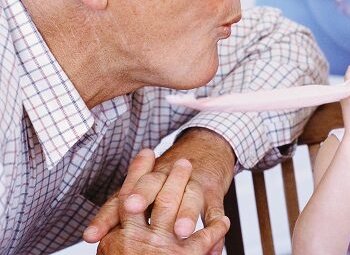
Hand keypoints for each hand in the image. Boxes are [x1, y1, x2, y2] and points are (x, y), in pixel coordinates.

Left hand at [84, 128, 235, 254]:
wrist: (207, 147)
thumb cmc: (170, 175)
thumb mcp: (147, 187)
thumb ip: (123, 215)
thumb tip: (96, 242)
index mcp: (146, 182)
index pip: (120, 198)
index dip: (106, 217)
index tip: (91, 235)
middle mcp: (167, 179)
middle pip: (153, 185)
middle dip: (143, 197)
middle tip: (132, 208)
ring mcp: (192, 184)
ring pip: (189, 195)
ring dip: (185, 213)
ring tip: (180, 231)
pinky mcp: (213, 191)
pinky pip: (215, 210)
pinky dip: (216, 226)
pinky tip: (212, 243)